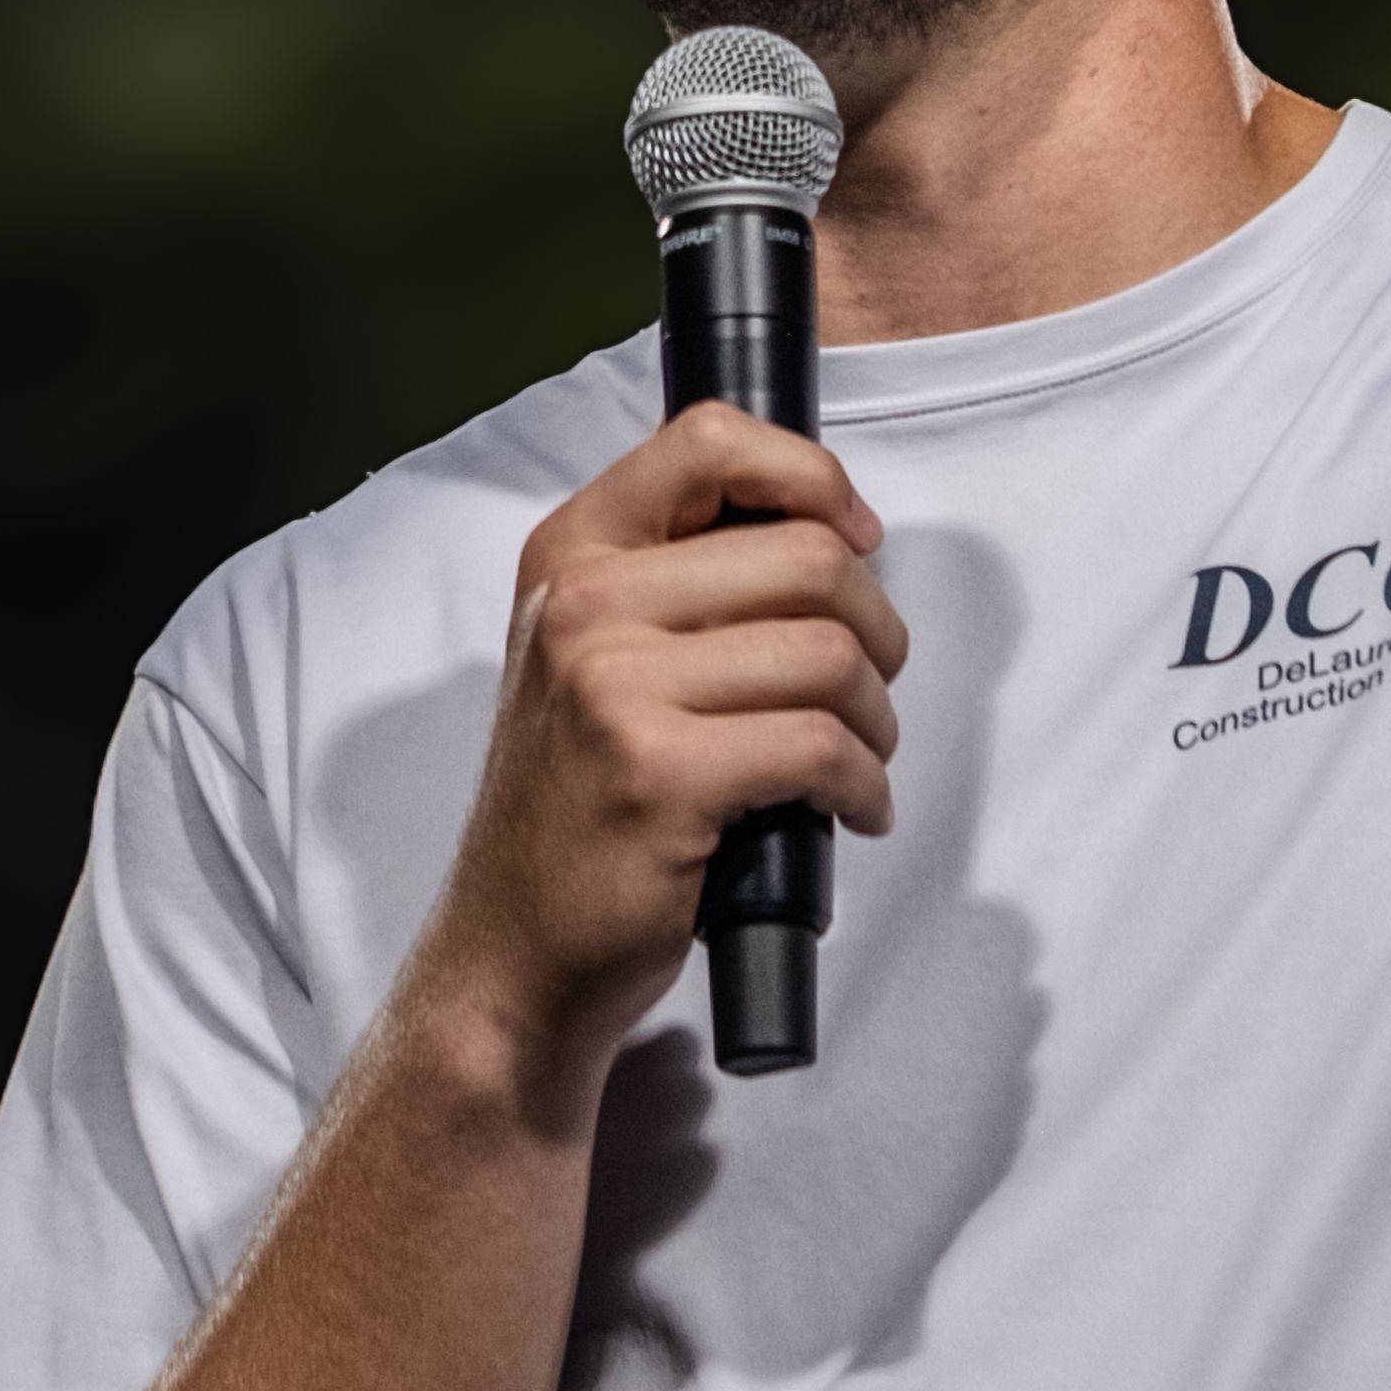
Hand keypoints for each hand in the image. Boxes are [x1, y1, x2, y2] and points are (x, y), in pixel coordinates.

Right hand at [423, 405, 903, 1117]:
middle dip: (874, 628)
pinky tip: (851, 812)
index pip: (708, 440)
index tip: (855, 535)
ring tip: (857, 758)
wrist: (515, 950)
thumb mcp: (596, 654)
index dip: (810, 476)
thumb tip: (835, 529)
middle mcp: (585, 605)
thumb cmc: (581, 801)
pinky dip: (863, 785)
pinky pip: (822, 746)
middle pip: (807, 557)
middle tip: (867, 687)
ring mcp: (616, 690)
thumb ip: (681, 578)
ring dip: (876, 718)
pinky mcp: (662, 776)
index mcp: (571, 553)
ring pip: (829, 655)